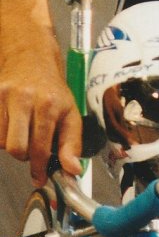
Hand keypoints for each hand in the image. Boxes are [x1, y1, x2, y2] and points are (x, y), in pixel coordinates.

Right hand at [0, 43, 81, 184]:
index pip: (40, 147)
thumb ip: (72, 143)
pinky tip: (12, 125)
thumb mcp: (70, 113)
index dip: (39, 168)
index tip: (39, 177)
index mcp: (50, 104)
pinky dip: (1, 135)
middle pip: (17, 148)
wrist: (31, 59)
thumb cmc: (52, 90)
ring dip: (13, 144)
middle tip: (32, 149)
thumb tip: (73, 169)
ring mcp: (6, 96)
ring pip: (2, 142)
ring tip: (24, 132)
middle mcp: (27, 99)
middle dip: (25, 155)